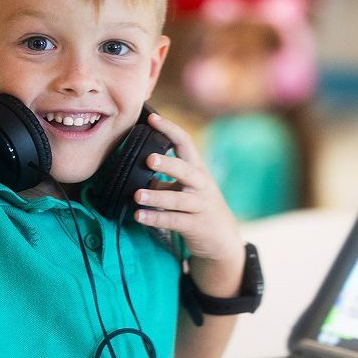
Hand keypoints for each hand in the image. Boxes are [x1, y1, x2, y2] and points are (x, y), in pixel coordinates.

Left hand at [133, 113, 242, 277]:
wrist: (223, 239)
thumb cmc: (198, 207)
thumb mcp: (186, 189)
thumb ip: (165, 178)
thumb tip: (134, 166)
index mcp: (197, 170)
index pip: (185, 143)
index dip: (170, 130)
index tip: (152, 118)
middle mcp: (201, 185)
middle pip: (186, 170)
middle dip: (168, 164)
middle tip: (149, 159)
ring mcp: (200, 206)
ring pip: (178, 200)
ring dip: (157, 197)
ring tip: (137, 195)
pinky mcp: (196, 226)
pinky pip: (174, 221)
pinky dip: (155, 218)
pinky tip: (138, 216)